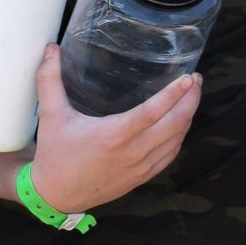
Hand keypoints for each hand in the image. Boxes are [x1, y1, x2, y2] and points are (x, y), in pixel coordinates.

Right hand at [23, 44, 199, 210]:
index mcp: (114, 135)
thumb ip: (49, 80)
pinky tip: (180, 124)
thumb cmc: (55, 155)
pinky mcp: (142, 177)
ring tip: (191, 96)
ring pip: (176, 140)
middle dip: (190, 100)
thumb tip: (50, 48)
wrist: (56, 195)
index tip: (188, 77)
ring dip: (188, 117)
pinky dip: (179, 137)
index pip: (153, 112)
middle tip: (196, 79)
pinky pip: (170, 155)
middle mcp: (132, 152)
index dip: (174, 94)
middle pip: (175, 124)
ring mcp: (140, 167)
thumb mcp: (51, 116)